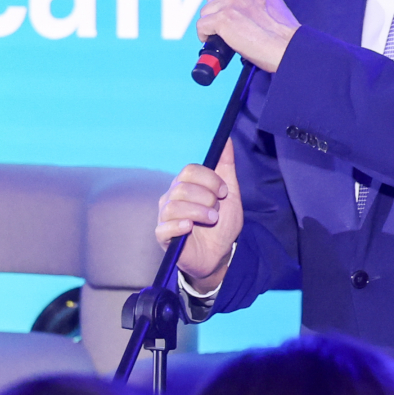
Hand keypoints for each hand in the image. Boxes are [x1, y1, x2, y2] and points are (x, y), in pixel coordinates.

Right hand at [153, 142, 243, 288]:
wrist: (220, 254)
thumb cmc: (221, 224)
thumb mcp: (230, 194)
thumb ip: (226, 167)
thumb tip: (227, 140)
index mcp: (186, 185)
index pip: (190, 170)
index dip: (210, 180)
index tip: (223, 192)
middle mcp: (172, 197)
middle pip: (182, 187)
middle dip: (206, 197)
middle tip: (217, 209)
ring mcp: (165, 217)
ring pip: (174, 205)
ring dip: (199, 212)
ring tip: (212, 220)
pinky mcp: (163, 236)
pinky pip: (164, 226)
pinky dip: (179, 225)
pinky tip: (191, 228)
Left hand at [197, 0, 300, 73]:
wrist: (287, 46)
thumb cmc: (282, 31)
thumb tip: (232, 3)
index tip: (226, 6)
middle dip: (217, 10)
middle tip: (228, 24)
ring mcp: (231, 1)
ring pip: (206, 11)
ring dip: (212, 23)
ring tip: (224, 34)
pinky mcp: (223, 18)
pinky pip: (202, 25)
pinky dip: (205, 34)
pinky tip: (214, 39)